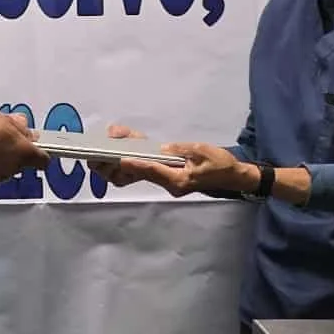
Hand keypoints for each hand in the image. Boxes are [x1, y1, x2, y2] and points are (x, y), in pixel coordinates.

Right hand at [0, 110, 43, 184]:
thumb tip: (24, 127)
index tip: (38, 147)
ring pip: (8, 168)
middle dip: (18, 152)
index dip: (42, 153)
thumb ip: (19, 125)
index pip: (44, 160)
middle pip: (24, 163)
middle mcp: (14, 168)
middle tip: (7, 138)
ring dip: (4, 158)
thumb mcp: (4, 119)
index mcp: (24, 152)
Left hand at [99, 127, 249, 197]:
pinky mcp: (167, 179)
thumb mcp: (203, 151)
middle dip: (119, 165)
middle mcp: (169, 185)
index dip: (136, 164)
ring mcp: (167, 183)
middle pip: (140, 175)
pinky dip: (131, 164)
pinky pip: (145, 173)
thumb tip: (162, 148)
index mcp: (179, 180)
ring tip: (102, 153)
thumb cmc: (220, 163)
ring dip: (120, 166)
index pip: (153, 171)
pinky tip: (119, 153)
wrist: (232, 176)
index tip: (121, 158)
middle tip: (101, 154)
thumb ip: (181, 149)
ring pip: (139, 176)